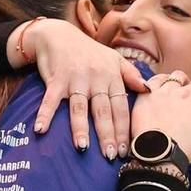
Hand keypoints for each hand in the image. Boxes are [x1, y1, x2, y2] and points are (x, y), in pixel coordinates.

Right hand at [26, 20, 148, 157]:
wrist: (58, 34)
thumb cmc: (89, 51)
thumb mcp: (113, 59)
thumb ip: (131, 74)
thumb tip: (149, 89)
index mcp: (111, 76)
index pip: (120, 107)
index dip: (123, 129)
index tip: (126, 149)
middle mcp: (95, 78)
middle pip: (102, 111)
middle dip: (107, 134)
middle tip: (110, 156)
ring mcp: (75, 79)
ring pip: (79, 107)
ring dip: (80, 128)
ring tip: (83, 148)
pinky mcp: (55, 79)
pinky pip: (50, 100)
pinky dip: (44, 114)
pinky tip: (40, 129)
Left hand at [129, 72, 190, 160]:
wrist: (157, 153)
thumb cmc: (187, 147)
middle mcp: (187, 92)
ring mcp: (168, 90)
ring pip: (180, 77)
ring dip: (185, 83)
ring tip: (183, 92)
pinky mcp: (150, 93)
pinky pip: (159, 78)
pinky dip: (163, 81)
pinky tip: (164, 89)